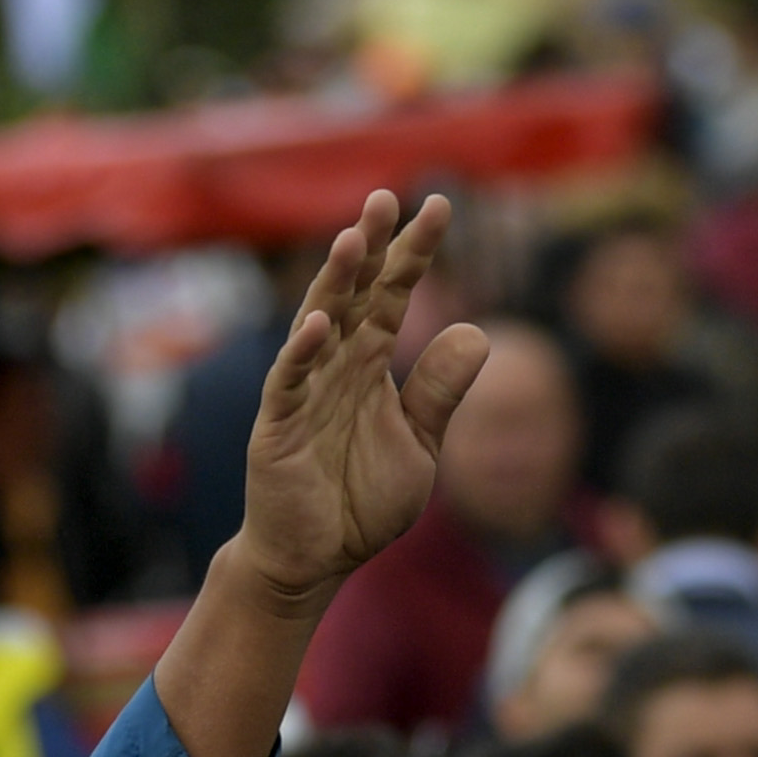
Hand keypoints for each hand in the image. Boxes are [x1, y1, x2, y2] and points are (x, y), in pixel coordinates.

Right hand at [231, 192, 489, 610]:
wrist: (317, 559)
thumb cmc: (361, 498)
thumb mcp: (421, 443)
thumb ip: (442, 390)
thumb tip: (479, 330)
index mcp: (370, 364)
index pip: (394, 296)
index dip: (414, 253)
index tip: (440, 206)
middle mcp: (336, 366)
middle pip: (355, 294)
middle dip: (371, 247)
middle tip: (388, 197)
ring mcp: (303, 393)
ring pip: (318, 324)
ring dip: (334, 283)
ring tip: (352, 239)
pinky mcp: (278, 428)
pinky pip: (289, 383)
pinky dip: (302, 353)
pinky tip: (320, 323)